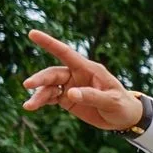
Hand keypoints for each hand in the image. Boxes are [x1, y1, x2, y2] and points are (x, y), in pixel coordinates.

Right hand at [22, 30, 143, 129]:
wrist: (125, 118)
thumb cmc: (122, 105)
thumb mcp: (111, 101)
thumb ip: (92, 96)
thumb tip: (70, 93)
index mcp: (88, 69)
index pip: (66, 53)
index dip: (49, 43)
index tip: (32, 33)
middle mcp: (76, 75)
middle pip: (53, 73)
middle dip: (40, 78)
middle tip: (28, 85)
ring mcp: (70, 87)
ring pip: (49, 87)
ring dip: (38, 95)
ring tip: (28, 106)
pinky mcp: (67, 99)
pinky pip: (50, 97)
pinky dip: (41, 100)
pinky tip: (32, 106)